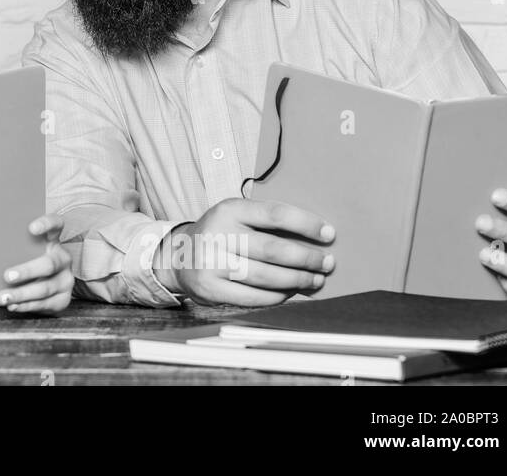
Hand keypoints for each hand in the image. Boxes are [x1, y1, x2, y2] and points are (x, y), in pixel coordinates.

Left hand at [0, 215, 72, 314]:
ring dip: (22, 294)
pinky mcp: (63, 299)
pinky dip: (26, 306)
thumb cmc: (26, 262)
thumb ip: (13, 246)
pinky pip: (44, 304)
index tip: (31, 228)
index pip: (56, 226)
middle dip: (27, 271)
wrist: (47, 289)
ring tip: (4, 297)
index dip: (46, 224)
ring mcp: (65, 280)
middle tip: (7, 275)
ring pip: (45, 288)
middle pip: (49, 264)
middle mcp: (62, 259)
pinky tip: (13, 305)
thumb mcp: (24, 251)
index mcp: (52, 241)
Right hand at [155, 198, 334, 306]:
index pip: (275, 215)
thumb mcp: (236, 216)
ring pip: (266, 276)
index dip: (306, 224)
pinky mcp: (210, 288)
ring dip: (297, 280)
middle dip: (307, 259)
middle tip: (327, 263)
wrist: (178, 256)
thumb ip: (266, 223)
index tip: (329, 234)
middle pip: (274, 249)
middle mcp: (218, 234)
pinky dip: (277, 297)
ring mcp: (212, 263)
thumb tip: (314, 238)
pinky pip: (253, 297)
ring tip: (314, 280)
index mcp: (228, 210)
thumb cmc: (219, 234)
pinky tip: (289, 292)